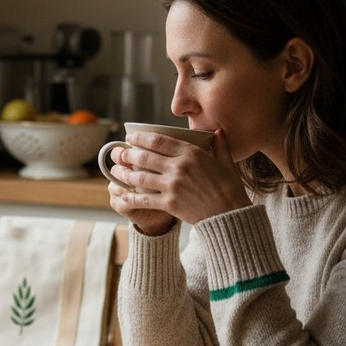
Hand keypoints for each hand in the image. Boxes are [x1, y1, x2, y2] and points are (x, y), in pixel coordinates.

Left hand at [106, 129, 250, 228]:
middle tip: (119, 154)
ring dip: (123, 174)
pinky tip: (123, 195)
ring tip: (116, 171)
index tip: (130, 138)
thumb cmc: (229, 188)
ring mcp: (172, 186)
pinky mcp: (169, 204)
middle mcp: (179, 167)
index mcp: (191, 153)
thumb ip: (219, 145)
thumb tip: (216, 130)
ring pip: (139, 177)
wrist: (230, 214)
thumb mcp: (226, 162)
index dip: (140, 138)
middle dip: (127, 155)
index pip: (158, 140)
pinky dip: (130, 197)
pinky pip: (144, 199)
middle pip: (144, 157)